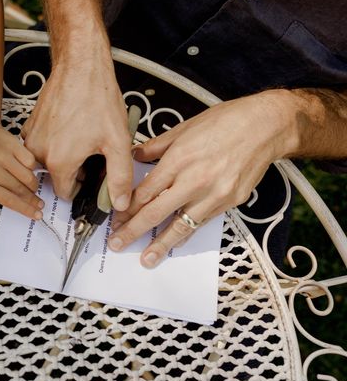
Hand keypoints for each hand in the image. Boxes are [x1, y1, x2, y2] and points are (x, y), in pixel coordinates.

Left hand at [0, 123, 43, 218]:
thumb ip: (2, 190)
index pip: (9, 201)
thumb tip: (25, 204)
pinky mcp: (13, 145)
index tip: (37, 215)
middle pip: (20, 190)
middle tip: (40, 204)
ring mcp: (3, 157)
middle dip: (33, 199)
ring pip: (28, 177)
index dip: (25, 209)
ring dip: (33, 184)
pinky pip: (31, 162)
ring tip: (33, 185)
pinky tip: (29, 167)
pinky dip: (32, 166)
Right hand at [21, 59, 132, 210]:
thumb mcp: (118, 142)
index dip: (82, 187)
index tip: (93, 176)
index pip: (65, 194)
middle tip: (93, 150)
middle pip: (56, 177)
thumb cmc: (97, 97)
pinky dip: (55, 140)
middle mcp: (39, 152)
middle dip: (75, 170)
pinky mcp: (30, 125)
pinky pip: (42, 144)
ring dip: (64, 155)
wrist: (80, 66)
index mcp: (59, 161)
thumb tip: (119, 202)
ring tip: (83, 135)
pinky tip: (71, 125)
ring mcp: (31, 137)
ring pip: (48, 161)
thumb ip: (119, 178)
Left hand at [108, 90, 295, 266]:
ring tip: (147, 259)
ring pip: (181, 226)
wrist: (267, 126)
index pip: (144, 192)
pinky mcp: (230, 202)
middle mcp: (194, 180)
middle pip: (156, 212)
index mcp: (178, 159)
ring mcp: (214, 195)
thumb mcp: (184, 128)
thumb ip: (156, 146)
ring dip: (161, 244)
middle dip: (133, 231)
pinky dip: (187, 234)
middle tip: (116, 244)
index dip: (126, 209)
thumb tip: (134, 156)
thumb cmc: (226, 121)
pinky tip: (175, 242)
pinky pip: (202, 222)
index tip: (114, 220)